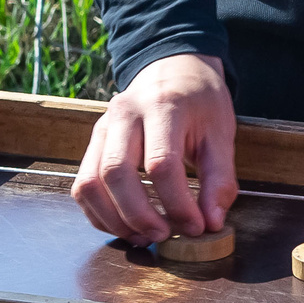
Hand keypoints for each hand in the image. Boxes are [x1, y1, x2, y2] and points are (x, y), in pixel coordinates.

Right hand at [72, 53, 239, 247]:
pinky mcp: (92, 143)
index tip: (196, 226)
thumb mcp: (221, 133)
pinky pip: (82, 185)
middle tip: (165, 235)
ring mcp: (102, 128)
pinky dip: (99, 214)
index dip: (178, 203)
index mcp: (163, 106)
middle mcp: (124, 114)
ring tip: (144, 236)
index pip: (161, 163)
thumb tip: (211, 222)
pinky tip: (125, 225)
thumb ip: (220, 179)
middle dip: (139, 216)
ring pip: (90, 182)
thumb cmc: (199, 101)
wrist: (172, 67)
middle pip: (116, 173)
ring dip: (114, 219)